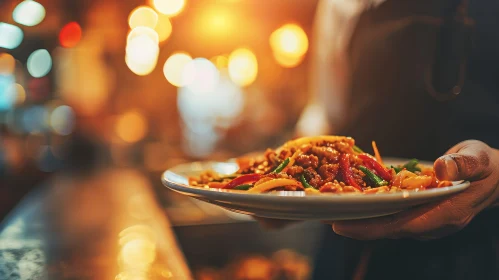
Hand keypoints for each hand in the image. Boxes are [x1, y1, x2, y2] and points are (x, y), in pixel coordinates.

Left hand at [332, 140, 498, 239]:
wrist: (495, 178)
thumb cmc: (486, 167)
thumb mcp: (479, 159)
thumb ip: (464, 164)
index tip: (344, 226)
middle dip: (357, 226)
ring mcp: (426, 220)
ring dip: (361, 219)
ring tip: (331, 210)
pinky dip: (371, 210)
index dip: (372, 227)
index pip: (404, 226)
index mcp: (447, 214)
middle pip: (388, 228)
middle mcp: (433, 222)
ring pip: (387, 224)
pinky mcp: (419, 213)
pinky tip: (352, 201)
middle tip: (326, 218)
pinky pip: (391, 215)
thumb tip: (443, 170)